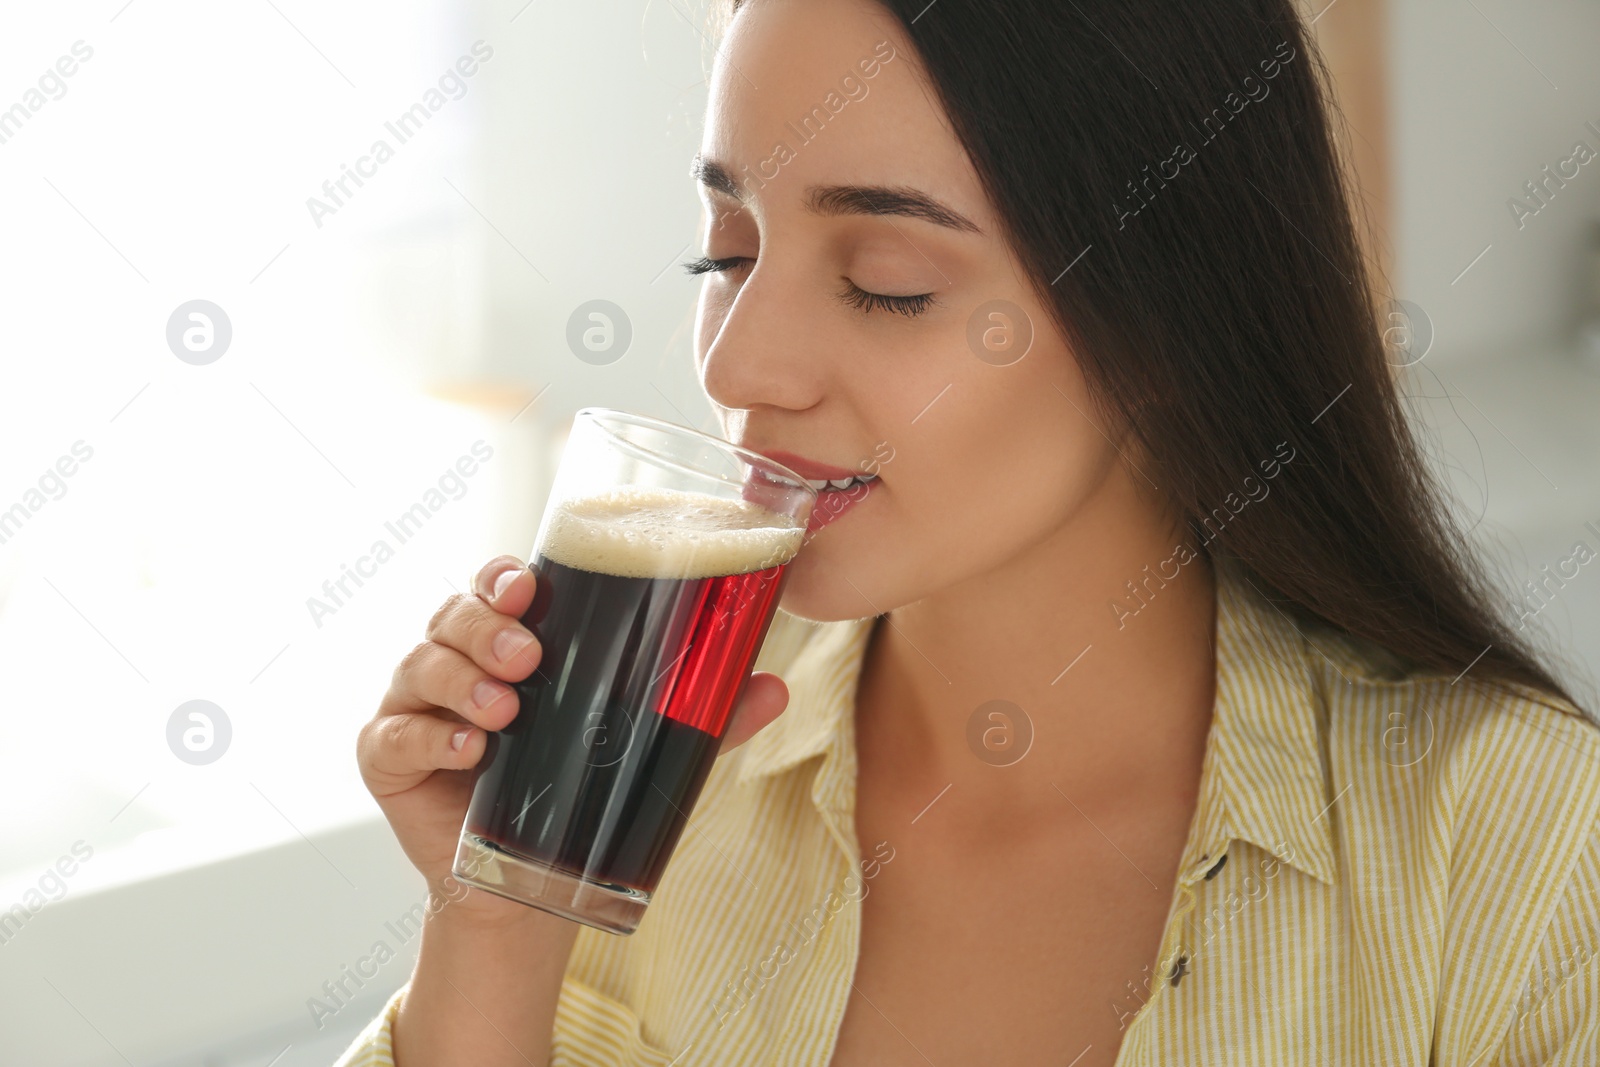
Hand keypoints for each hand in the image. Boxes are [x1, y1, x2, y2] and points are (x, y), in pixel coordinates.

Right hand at [356, 553, 790, 923]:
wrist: (530, 887)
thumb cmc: (581, 793)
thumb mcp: (648, 751)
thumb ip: (706, 720)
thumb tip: (775, 688)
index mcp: (510, 640)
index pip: (498, 584)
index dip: (506, 575)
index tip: (531, 583)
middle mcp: (455, 659)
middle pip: (453, 613)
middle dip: (487, 625)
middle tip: (529, 655)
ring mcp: (414, 704)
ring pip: (420, 663)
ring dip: (461, 679)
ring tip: (505, 710)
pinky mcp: (388, 757)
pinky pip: (393, 734)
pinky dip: (429, 736)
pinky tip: (469, 749)